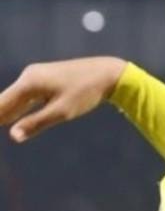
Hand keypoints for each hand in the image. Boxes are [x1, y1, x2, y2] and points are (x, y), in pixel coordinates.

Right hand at [0, 57, 126, 142]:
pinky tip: (10, 118)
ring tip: (0, 124)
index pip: (1, 103)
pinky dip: (18, 108)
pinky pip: (26, 95)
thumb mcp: (62, 111)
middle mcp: (29, 76)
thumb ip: (36, 123)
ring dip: (5, 113)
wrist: (108, 73)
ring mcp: (37, 76)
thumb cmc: (86, 92)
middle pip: (5, 100)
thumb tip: (13, 136)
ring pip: (15, 98)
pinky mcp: (45, 78)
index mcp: (29, 83)